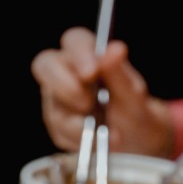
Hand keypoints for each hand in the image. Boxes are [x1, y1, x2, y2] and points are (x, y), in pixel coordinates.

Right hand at [31, 27, 173, 156]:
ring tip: (107, 132)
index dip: (79, 54)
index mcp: (87, 55)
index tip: (92, 72)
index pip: (74, 41)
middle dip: (64, 85)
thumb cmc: (134, 110)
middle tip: (87, 103)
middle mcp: (65, 73)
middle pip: (45, 65)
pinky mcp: (57, 127)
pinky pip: (60, 133)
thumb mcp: (132, 94)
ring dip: (79, 122)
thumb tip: (116, 49)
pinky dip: (82, 139)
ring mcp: (57, 100)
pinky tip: (101, 142)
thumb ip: (120, 73)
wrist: (137, 142)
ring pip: (54, 106)